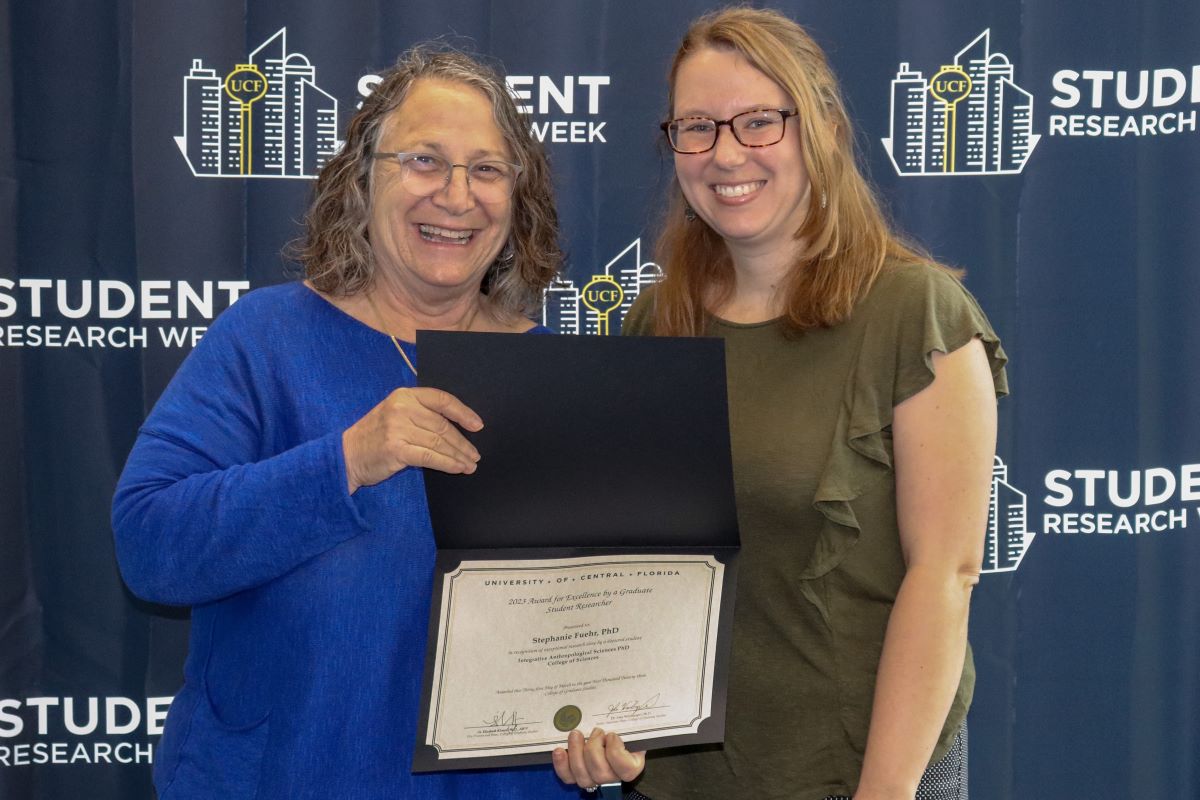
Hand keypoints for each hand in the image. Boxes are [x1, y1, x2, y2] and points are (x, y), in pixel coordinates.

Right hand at [342, 387, 482, 492]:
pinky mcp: (397, 449)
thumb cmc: (375, 436)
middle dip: (463, 442)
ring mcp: (398, 428)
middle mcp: (402, 408)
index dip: (463, 413)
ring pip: (439, 442)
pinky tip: (457, 468)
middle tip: (475, 454)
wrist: (346, 455)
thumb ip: (420, 413)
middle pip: (443, 425)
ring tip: (470, 464)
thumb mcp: (395, 413)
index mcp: (405, 395)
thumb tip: (457, 426)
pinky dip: (447, 463)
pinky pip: (430, 456)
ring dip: (458, 455)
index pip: (441, 399)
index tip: (478, 425)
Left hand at [552, 728, 645, 789]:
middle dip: (594, 749)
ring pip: (583, 777)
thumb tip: (626, 708)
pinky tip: (559, 750)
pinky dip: (562, 764)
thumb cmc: (621, 728)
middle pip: (601, 773)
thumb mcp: (628, 725)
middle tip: (595, 731)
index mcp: (631, 764)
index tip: (611, 735)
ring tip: (575, 734)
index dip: (616, 752)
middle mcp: (613, 777)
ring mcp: (594, 779)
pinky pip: (568, 777)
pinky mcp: (577, 777)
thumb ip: (627, 724)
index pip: (626, 769)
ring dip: (576, 753)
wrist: (608, 732)